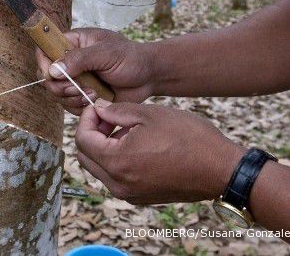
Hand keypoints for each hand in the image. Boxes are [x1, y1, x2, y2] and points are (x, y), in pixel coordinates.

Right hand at [36, 28, 155, 114]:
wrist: (148, 77)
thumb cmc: (130, 58)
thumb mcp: (106, 53)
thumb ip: (79, 59)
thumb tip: (53, 70)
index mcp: (73, 43)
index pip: (45, 49)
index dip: (43, 62)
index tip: (52, 74)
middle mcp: (70, 61)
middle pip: (46, 76)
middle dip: (59, 86)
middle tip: (77, 88)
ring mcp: (75, 80)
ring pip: (56, 93)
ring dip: (71, 98)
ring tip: (92, 94)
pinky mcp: (81, 96)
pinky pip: (68, 105)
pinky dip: (78, 107)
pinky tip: (95, 101)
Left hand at [75, 100, 245, 203]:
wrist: (222, 169)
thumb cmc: (189, 138)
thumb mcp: (150, 114)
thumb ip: (117, 111)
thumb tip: (98, 109)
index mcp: (116, 161)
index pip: (82, 139)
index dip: (87, 119)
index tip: (98, 107)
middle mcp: (117, 183)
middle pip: (85, 156)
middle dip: (91, 133)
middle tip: (109, 118)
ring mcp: (129, 194)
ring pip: (98, 168)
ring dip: (103, 147)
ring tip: (126, 130)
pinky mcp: (140, 197)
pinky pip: (115, 178)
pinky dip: (116, 160)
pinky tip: (136, 145)